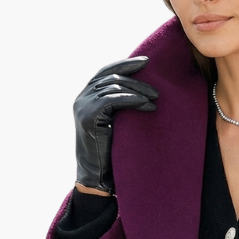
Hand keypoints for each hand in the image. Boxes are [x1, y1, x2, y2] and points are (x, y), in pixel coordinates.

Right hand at [74, 56, 158, 193]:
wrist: (97, 176)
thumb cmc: (110, 151)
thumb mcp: (114, 121)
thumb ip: (119, 103)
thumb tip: (140, 86)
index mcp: (85, 96)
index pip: (105, 71)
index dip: (125, 64)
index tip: (146, 62)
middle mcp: (81, 98)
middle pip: (111, 77)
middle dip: (136, 79)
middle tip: (157, 89)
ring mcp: (82, 106)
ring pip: (114, 86)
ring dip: (138, 90)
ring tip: (156, 99)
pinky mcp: (88, 116)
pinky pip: (113, 99)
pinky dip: (132, 99)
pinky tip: (147, 105)